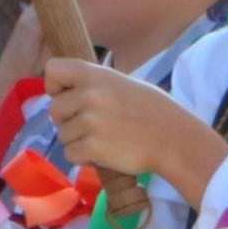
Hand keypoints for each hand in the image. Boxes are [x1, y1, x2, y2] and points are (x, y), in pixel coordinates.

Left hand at [50, 59, 218, 191]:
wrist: (175, 140)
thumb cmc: (153, 111)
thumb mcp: (122, 84)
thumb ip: (93, 85)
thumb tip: (64, 93)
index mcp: (96, 75)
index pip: (52, 70)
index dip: (55, 86)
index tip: (67, 96)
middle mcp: (89, 95)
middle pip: (53, 110)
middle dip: (67, 120)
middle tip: (92, 125)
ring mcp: (89, 122)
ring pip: (62, 135)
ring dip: (78, 141)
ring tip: (104, 138)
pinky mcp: (92, 148)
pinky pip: (70, 155)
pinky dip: (83, 158)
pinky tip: (103, 153)